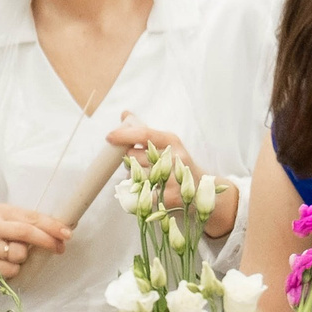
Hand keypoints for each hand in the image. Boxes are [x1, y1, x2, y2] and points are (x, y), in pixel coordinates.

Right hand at [0, 204, 71, 288]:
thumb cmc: (0, 240)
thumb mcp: (11, 226)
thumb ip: (31, 225)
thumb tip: (64, 231)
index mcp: (0, 211)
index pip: (31, 217)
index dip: (51, 225)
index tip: (67, 233)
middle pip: (26, 232)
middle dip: (47, 241)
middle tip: (60, 248)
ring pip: (20, 253)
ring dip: (25, 258)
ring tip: (15, 258)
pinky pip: (12, 269)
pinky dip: (15, 270)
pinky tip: (5, 266)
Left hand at [105, 119, 238, 239]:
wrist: (202, 191)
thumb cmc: (179, 164)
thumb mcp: (169, 144)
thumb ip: (145, 131)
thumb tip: (125, 114)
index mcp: (172, 141)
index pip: (144, 134)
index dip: (124, 135)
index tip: (109, 137)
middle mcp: (173, 158)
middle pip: (133, 155)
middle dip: (130, 159)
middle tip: (140, 163)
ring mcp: (171, 179)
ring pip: (134, 174)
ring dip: (133, 176)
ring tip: (147, 177)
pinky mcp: (167, 197)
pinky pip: (139, 192)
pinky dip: (138, 191)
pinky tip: (148, 189)